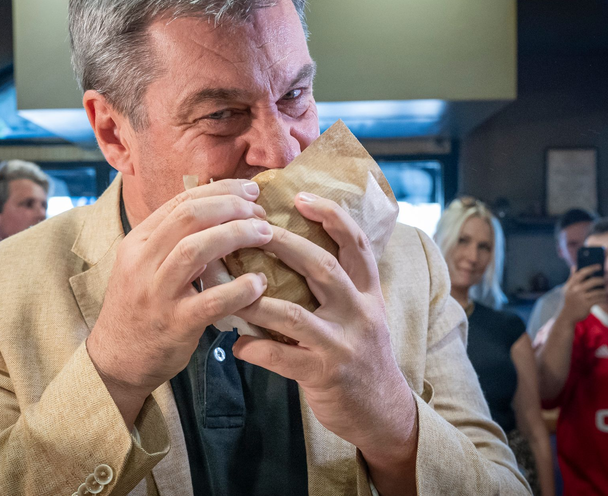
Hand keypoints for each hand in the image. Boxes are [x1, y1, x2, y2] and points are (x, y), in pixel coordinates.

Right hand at [87, 179, 271, 426]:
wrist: (117, 360)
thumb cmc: (141, 308)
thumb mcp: (146, 265)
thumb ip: (174, 239)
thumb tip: (219, 208)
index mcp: (138, 241)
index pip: (181, 201)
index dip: (221, 191)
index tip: (249, 192)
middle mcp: (142, 262)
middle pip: (189, 217)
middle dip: (231, 207)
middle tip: (260, 213)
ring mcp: (157, 293)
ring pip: (196, 249)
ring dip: (237, 235)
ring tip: (265, 236)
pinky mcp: (175, 324)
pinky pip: (211, 301)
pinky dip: (240, 289)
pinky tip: (259, 283)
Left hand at [232, 193, 416, 488]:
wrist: (382, 411)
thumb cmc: (359, 351)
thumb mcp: (361, 311)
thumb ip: (335, 283)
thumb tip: (287, 247)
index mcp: (367, 291)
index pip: (356, 243)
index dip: (331, 216)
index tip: (300, 196)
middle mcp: (360, 311)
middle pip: (322, 266)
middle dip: (282, 244)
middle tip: (249, 230)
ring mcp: (343, 344)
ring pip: (294, 314)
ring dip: (254, 300)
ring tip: (226, 290)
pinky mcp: (325, 374)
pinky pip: (281, 357)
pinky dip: (254, 348)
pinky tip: (235, 344)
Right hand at [558, 264, 605, 325]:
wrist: (567, 316)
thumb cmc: (569, 300)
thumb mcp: (567, 289)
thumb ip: (571, 278)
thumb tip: (574, 267)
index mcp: (571, 284)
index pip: (581, 273)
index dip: (591, 268)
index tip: (599, 266)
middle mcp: (575, 290)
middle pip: (592, 281)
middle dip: (601, 280)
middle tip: (606, 280)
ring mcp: (581, 297)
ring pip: (598, 291)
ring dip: (604, 290)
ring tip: (607, 290)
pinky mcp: (586, 305)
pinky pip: (599, 299)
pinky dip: (605, 298)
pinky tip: (607, 298)